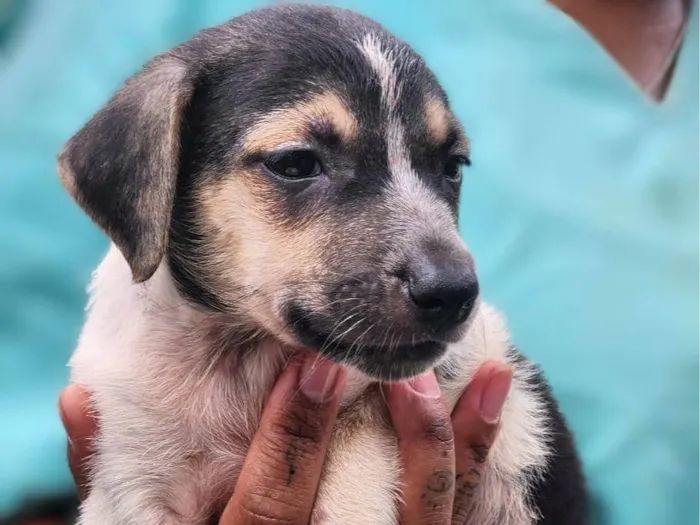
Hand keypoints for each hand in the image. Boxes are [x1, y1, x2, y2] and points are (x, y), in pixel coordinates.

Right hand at [59, 358, 510, 523]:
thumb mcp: (172, 522)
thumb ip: (124, 474)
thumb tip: (80, 400)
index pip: (270, 505)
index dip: (291, 435)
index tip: (308, 362)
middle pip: (335, 511)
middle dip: (337, 432)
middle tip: (343, 353)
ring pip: (421, 510)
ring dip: (427, 433)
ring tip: (422, 367)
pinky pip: (469, 502)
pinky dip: (481, 439)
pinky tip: (496, 377)